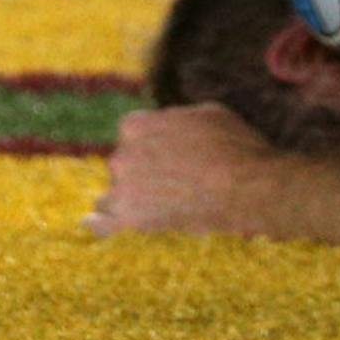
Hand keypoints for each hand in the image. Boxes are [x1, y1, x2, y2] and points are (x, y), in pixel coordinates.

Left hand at [86, 103, 270, 237]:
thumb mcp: (203, 113)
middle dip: (139, 173)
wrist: (245, 187)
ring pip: (111, 196)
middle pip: (122, 165)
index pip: (129, 134)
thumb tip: (169, 124)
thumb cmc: (232, 145)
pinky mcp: (131, 221)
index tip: (162, 156)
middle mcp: (123, 154)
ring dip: (126, 200)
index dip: (147, 146)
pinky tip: (93, 226)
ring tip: (151, 209)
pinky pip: (103, 226)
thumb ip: (174, 119)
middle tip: (168, 185)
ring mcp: (123, 190)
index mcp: (136, 124)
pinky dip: (99, 226)